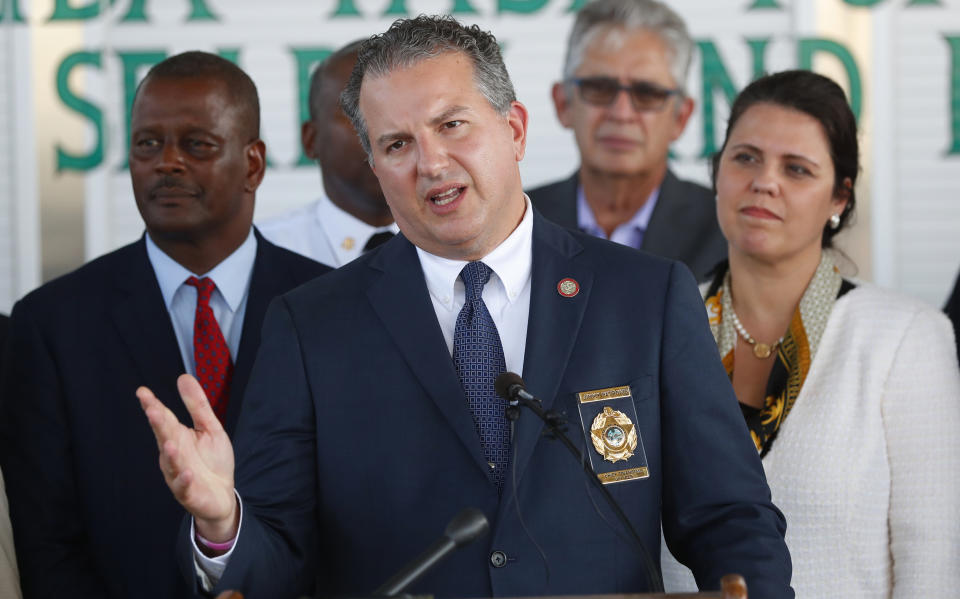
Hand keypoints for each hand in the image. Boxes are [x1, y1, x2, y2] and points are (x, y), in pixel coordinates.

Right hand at [137, 374, 237, 541]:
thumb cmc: (212, 461)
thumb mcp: (210, 428)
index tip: (142, 392)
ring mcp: (178, 473)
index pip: (163, 418)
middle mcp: (173, 454)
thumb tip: (183, 377)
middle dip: (158, 425)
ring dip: (169, 454)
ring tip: (169, 444)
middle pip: (164, 437)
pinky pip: (183, 486)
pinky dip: (183, 480)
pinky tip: (187, 472)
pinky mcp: (188, 492)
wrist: (221, 495)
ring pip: (171, 463)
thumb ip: (197, 405)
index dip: (153, 405)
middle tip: (152, 409)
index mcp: (177, 437)